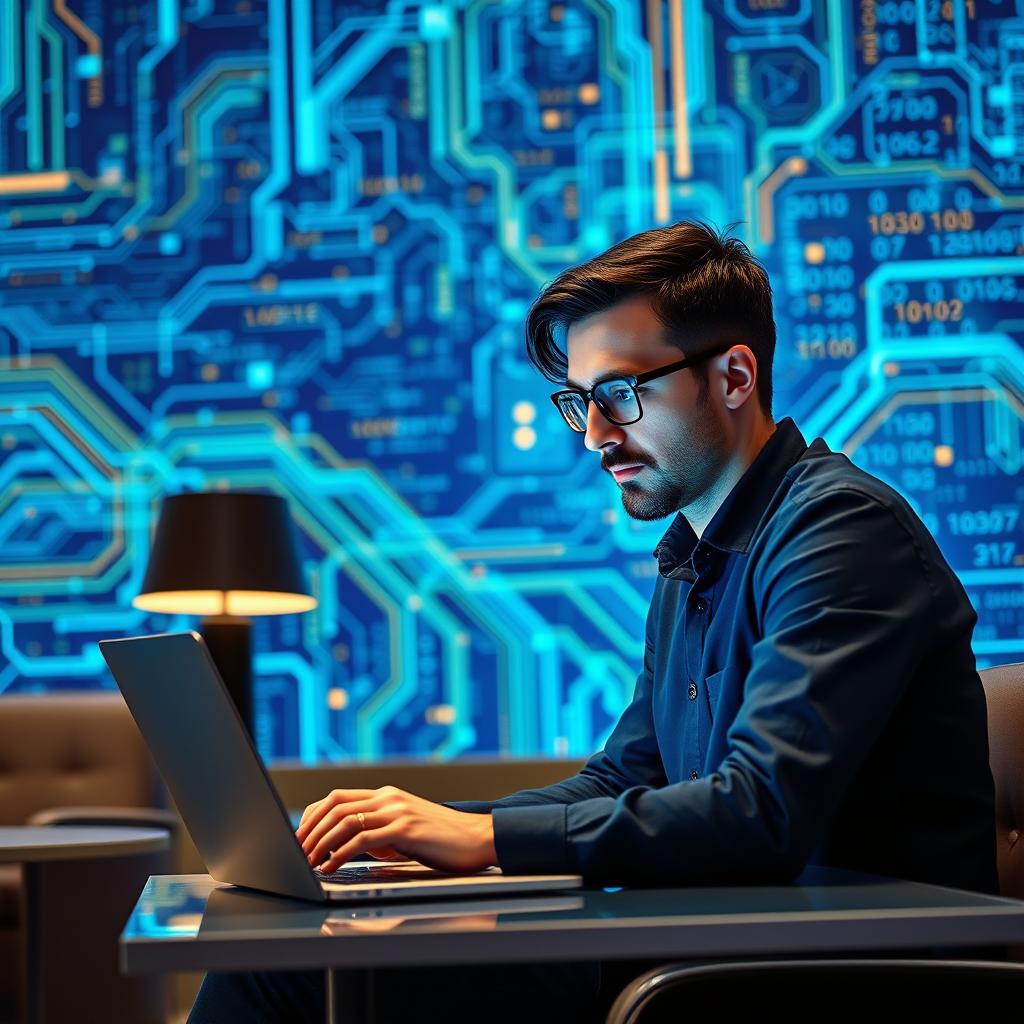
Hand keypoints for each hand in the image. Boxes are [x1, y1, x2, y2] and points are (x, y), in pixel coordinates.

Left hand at [295, 786, 496, 874]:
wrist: (477, 838)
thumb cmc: (443, 839)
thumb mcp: (406, 831)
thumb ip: (381, 833)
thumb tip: (354, 847)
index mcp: (386, 795)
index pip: (337, 797)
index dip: (313, 815)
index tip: (299, 836)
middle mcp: (389, 798)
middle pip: (335, 807)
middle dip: (309, 830)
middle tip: (295, 852)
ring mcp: (397, 811)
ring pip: (345, 821)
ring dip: (320, 843)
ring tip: (307, 862)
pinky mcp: (405, 829)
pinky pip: (363, 839)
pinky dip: (340, 853)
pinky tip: (331, 866)